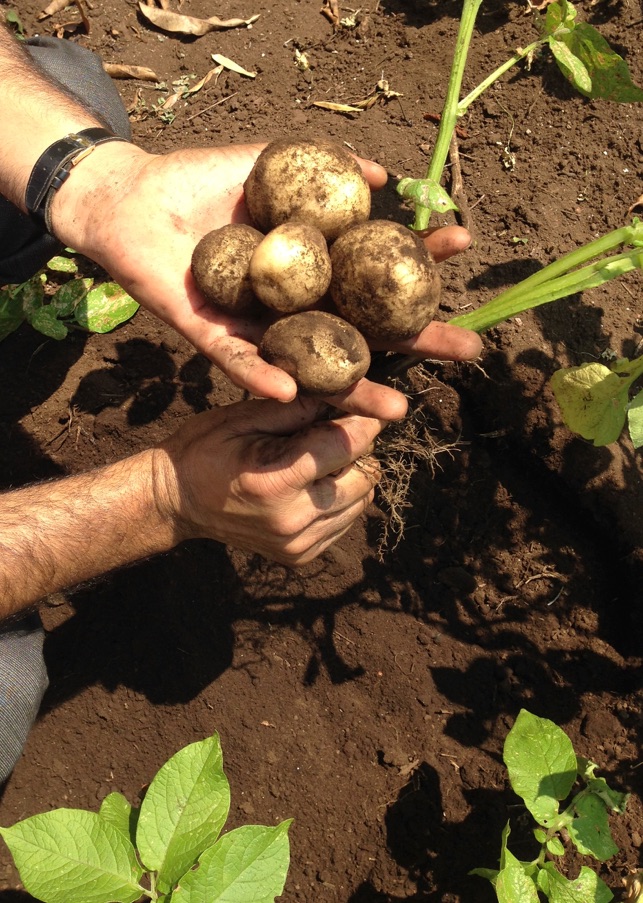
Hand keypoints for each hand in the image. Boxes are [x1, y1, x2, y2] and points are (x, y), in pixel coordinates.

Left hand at [55, 142, 481, 419]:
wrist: (132, 198)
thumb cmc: (202, 181)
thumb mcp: (274, 161)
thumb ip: (328, 166)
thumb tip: (387, 174)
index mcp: (316, 267)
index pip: (379, 270)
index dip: (421, 260)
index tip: (464, 248)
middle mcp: (298, 304)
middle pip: (365, 329)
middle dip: (416, 341)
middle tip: (468, 351)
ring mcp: (260, 326)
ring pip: (314, 364)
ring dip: (354, 389)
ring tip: (397, 410)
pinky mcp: (213, 338)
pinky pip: (241, 364)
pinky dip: (264, 379)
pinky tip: (296, 397)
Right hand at [156, 395, 381, 565]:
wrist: (177, 502)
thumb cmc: (205, 449)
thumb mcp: (242, 417)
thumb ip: (296, 408)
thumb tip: (346, 393)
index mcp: (275, 481)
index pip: (345, 446)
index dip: (364, 421)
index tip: (369, 406)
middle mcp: (292, 519)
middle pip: (364, 476)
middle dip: (358, 448)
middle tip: (335, 430)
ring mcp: (298, 543)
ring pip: (361, 500)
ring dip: (352, 475)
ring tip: (322, 458)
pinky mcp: (302, 556)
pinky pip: (346, 521)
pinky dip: (341, 498)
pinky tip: (313, 484)